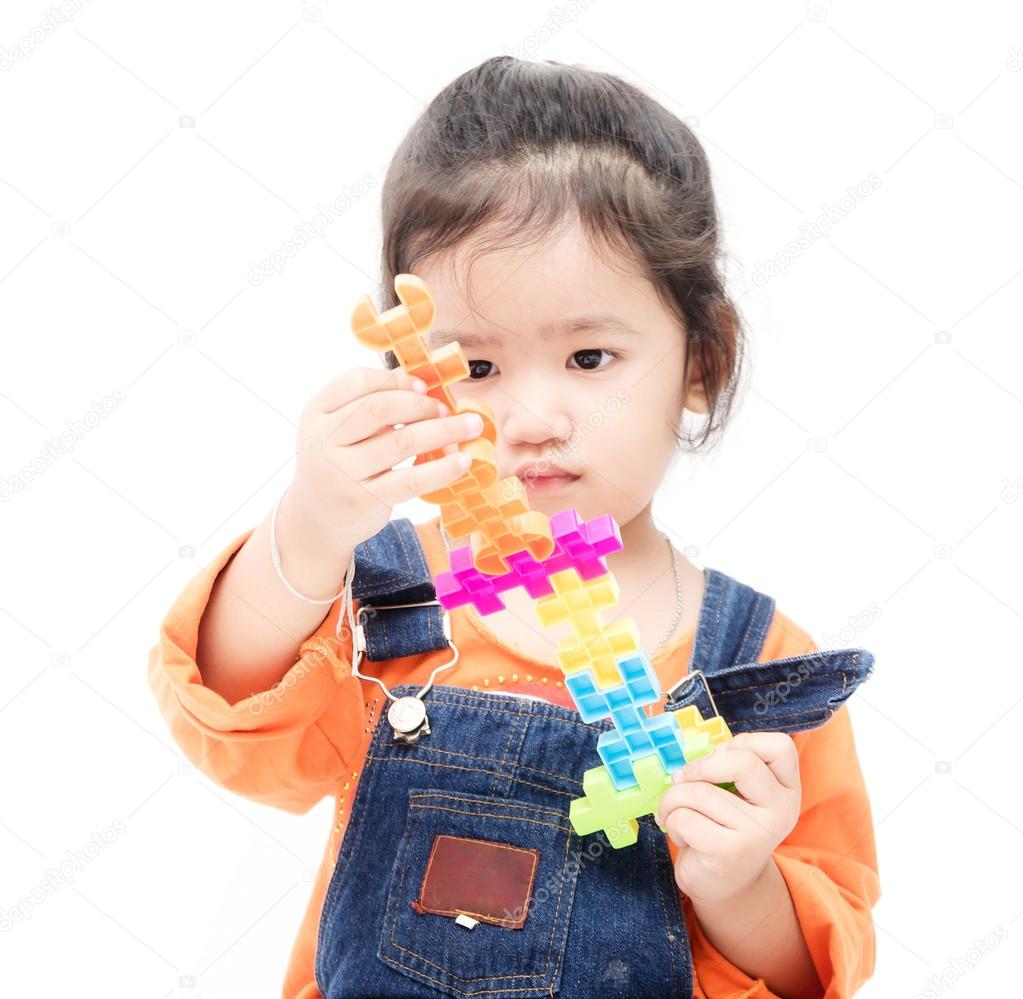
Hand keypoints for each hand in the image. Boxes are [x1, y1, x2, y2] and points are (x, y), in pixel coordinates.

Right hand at [289, 366, 484, 549]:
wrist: (317, 521)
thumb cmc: (339, 464)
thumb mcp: (340, 430)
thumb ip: (369, 404)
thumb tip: (417, 379)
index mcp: (316, 413)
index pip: (357, 381)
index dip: (395, 380)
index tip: (423, 386)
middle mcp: (322, 440)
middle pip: (380, 409)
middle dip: (421, 404)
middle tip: (446, 409)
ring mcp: (341, 472)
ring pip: (402, 442)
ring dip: (443, 430)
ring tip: (470, 427)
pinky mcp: (364, 500)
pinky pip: (411, 480)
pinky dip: (442, 469)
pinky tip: (463, 461)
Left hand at [655, 733, 801, 906]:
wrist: (726, 885)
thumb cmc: (724, 826)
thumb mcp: (738, 793)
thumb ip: (728, 767)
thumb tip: (696, 750)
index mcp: (786, 789)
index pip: (780, 747)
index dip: (743, 742)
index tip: (719, 757)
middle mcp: (781, 811)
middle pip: (742, 762)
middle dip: (699, 766)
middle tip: (682, 779)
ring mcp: (757, 834)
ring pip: (700, 792)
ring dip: (673, 799)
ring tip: (676, 813)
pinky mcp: (730, 852)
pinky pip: (685, 817)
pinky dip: (672, 821)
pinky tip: (683, 836)